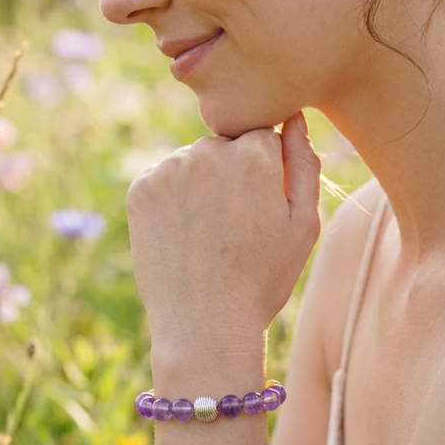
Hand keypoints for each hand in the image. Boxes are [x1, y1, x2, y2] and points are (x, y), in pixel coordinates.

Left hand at [126, 113, 321, 361]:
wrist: (205, 326)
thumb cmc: (263, 278)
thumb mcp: (303, 224)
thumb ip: (304, 163)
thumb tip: (293, 118)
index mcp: (255, 154)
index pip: (260, 136)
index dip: (263, 171)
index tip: (258, 205)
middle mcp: (208, 151)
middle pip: (223, 145)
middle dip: (230, 172)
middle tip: (231, 225)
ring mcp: (169, 169)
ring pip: (191, 162)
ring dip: (198, 184)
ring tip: (206, 234)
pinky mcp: (140, 189)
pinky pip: (161, 178)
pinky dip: (170, 199)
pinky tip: (182, 234)